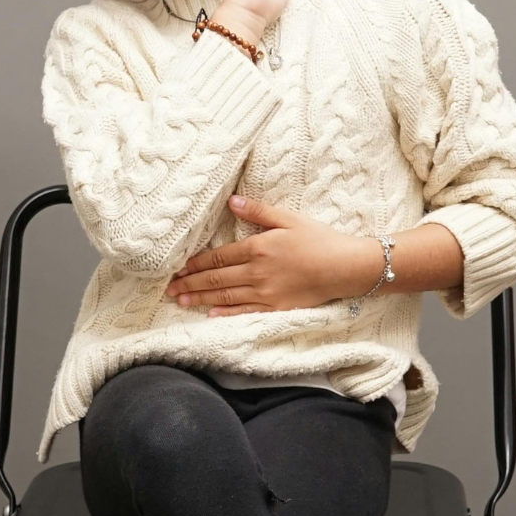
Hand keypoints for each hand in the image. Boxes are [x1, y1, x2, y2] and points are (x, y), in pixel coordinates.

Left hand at [163, 194, 386, 314]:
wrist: (346, 267)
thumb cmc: (319, 239)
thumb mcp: (288, 218)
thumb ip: (258, 211)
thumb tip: (231, 201)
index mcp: (258, 248)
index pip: (218, 257)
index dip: (195, 264)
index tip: (178, 268)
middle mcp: (257, 272)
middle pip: (216, 279)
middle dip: (190, 283)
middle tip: (169, 289)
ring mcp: (266, 293)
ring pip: (225, 297)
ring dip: (200, 299)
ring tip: (181, 301)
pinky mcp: (276, 307)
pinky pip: (245, 312)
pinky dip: (225, 314)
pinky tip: (210, 315)